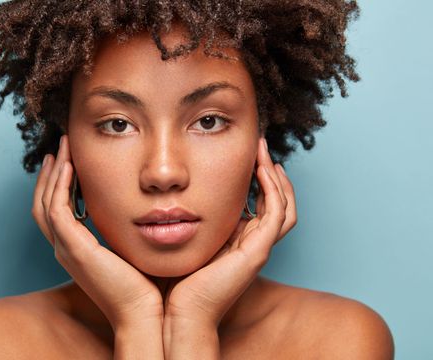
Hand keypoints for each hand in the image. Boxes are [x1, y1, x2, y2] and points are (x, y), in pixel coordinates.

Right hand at [31, 135, 163, 329]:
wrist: (144, 312)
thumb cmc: (143, 283)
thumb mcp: (128, 248)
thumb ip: (123, 228)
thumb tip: (136, 207)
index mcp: (75, 250)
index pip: (56, 211)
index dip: (57, 185)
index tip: (67, 161)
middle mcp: (65, 249)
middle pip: (43, 203)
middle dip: (50, 174)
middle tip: (59, 147)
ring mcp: (66, 250)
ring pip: (46, 202)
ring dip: (53, 173)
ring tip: (62, 148)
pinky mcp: (74, 249)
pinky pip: (58, 209)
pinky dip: (60, 186)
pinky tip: (70, 166)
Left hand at [163, 137, 296, 326]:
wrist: (182, 311)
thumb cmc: (179, 279)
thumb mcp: (188, 239)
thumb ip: (193, 220)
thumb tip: (177, 197)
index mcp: (241, 241)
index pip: (263, 205)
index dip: (260, 180)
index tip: (248, 155)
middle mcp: (254, 244)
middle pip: (278, 202)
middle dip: (271, 172)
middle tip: (261, 146)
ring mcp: (259, 248)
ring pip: (283, 205)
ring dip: (276, 176)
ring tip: (264, 152)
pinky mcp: (258, 251)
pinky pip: (276, 213)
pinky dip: (273, 189)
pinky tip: (262, 169)